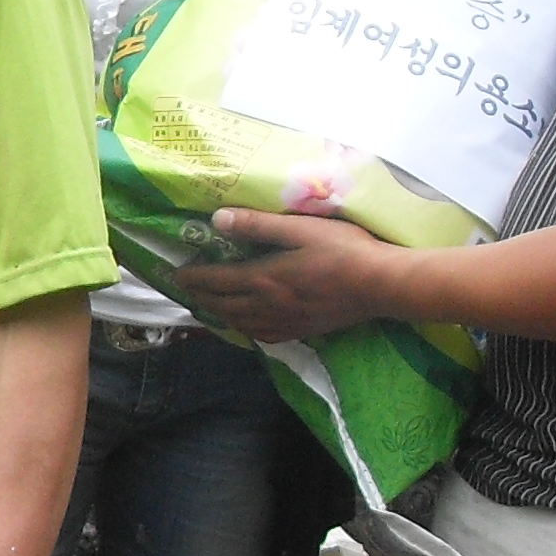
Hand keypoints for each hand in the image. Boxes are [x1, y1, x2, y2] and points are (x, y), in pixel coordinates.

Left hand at [168, 206, 411, 341]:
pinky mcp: (303, 331)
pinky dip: (247, 329)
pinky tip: (249, 324)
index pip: (216, 280)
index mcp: (263, 278)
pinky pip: (264, 335)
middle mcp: (268, 305)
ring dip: (220, 314)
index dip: (193, 278)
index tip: (175, 275)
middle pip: (223, 305)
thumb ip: (258, 225)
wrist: (381, 285)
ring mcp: (286, 322)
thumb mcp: (299, 229)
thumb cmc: (343, 249)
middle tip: (187, 290)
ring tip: (210, 306)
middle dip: (201, 297)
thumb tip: (217, 219)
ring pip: (240, 323)